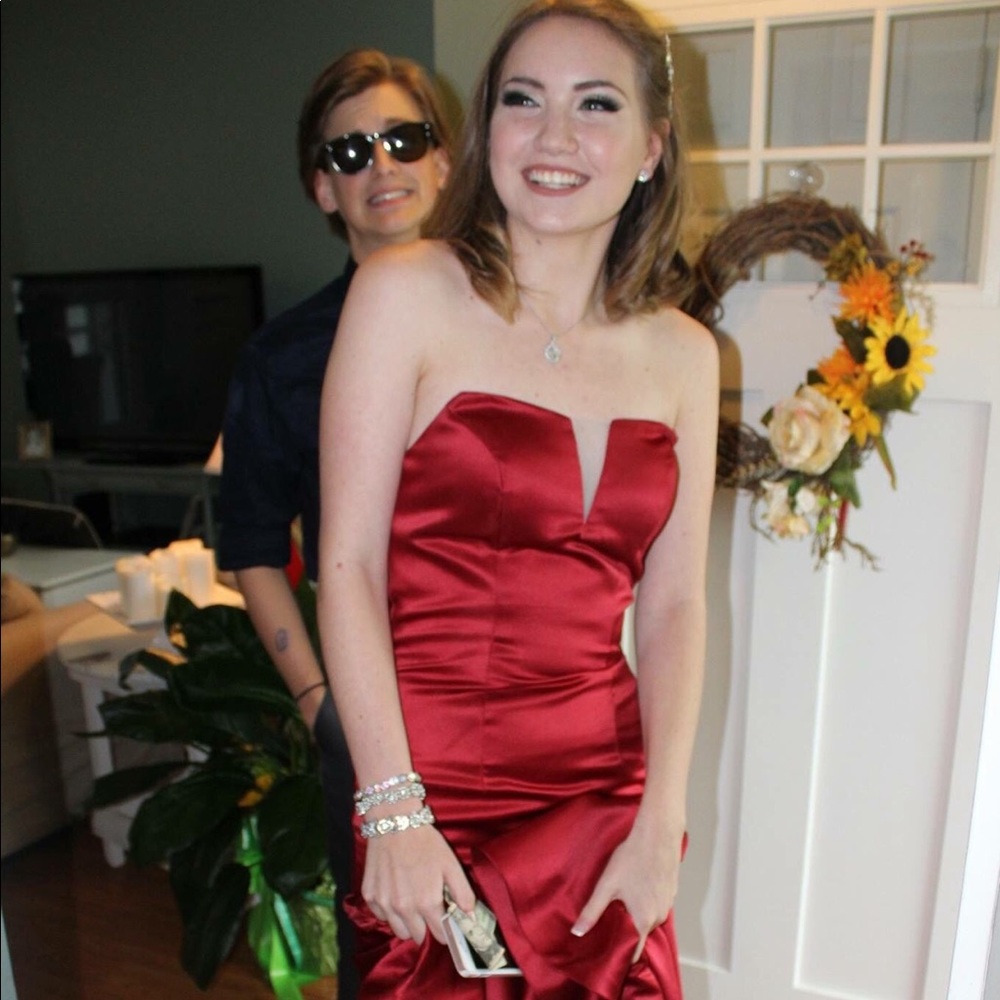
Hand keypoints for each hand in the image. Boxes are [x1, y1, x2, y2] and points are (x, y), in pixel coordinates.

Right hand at [362, 824, 475, 945]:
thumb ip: (463, 893)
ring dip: (407, 923)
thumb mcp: (450, 864)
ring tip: (411, 902)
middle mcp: (404, 909)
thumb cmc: (426, 842)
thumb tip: (470, 916)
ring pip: (398, 931)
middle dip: (425, 928)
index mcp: (427, 903)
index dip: (445, 930)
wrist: (395, 822)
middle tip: (427, 909)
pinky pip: (382, 915)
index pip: (439, 935)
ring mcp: (384, 903)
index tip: (445, 922)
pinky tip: (395, 891)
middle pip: (417, 937)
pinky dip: (389, 910)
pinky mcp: (369, 896)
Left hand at [571, 825, 683, 962]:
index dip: (621, 955)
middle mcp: (659, 918)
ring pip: (649, 919)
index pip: (634, 952)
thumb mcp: (607, 885)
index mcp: (643, 921)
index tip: (608, 954)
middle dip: (626, 932)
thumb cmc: (632, 859)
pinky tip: (635, 889)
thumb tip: (577, 933)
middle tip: (609, 923)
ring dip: (636, 916)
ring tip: (620, 904)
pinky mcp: (672, 892)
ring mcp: (668, 905)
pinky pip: (656, 906)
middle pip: (640, 935)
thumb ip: (592, 911)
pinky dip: (646, 903)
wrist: (658, 836)